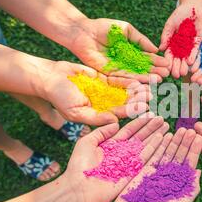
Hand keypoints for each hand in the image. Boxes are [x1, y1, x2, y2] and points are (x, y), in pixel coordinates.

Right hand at [35, 60, 151, 125]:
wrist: (50, 78)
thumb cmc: (59, 98)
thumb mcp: (76, 112)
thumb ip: (95, 118)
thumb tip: (114, 123)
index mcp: (99, 115)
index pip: (118, 114)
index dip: (131, 110)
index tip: (144, 108)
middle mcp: (104, 105)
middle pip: (125, 103)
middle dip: (138, 100)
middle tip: (152, 96)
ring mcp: (105, 92)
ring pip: (124, 92)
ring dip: (137, 90)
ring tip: (150, 86)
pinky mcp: (104, 80)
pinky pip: (119, 80)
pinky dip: (129, 80)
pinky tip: (140, 79)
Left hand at [60, 115, 169, 201]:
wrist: (79, 191)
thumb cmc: (79, 167)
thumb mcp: (86, 143)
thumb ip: (101, 132)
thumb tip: (115, 123)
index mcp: (111, 146)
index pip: (128, 131)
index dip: (139, 122)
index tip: (149, 113)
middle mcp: (122, 154)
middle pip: (140, 138)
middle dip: (151, 128)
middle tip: (162, 118)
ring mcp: (128, 164)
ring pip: (145, 147)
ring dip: (156, 137)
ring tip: (166, 127)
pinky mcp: (133, 174)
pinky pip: (146, 159)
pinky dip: (155, 149)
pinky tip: (162, 139)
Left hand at [68, 18, 169, 82]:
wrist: (84, 32)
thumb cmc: (104, 27)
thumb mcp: (126, 30)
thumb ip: (140, 39)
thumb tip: (155, 49)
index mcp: (131, 51)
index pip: (147, 57)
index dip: (157, 61)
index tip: (168, 64)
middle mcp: (126, 62)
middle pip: (143, 68)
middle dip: (155, 71)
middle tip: (167, 74)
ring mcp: (118, 68)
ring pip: (135, 75)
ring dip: (147, 78)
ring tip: (159, 80)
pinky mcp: (109, 73)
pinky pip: (123, 78)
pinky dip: (133, 80)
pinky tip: (144, 81)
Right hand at [104, 128, 201, 201]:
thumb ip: (191, 189)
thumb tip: (199, 171)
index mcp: (180, 185)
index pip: (189, 165)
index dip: (194, 151)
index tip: (200, 138)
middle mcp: (169, 177)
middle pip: (179, 156)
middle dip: (186, 143)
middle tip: (191, 129)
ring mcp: (156, 172)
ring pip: (167, 153)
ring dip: (174, 141)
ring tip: (181, 129)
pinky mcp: (143, 170)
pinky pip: (153, 155)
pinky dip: (159, 145)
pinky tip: (165, 135)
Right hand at [159, 3, 201, 78]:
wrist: (193, 6)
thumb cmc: (179, 14)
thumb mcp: (170, 25)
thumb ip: (166, 36)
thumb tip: (160, 49)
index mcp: (173, 44)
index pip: (169, 55)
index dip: (167, 62)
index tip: (165, 70)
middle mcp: (181, 47)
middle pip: (178, 59)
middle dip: (176, 67)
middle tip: (175, 75)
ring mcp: (190, 45)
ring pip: (187, 57)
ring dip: (185, 65)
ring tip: (183, 73)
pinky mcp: (199, 41)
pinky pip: (196, 50)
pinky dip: (193, 56)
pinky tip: (191, 63)